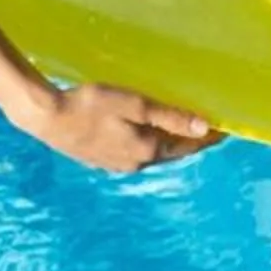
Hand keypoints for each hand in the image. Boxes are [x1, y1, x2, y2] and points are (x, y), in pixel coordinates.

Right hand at [11, 80, 223, 172]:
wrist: (46, 117)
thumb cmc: (91, 105)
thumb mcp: (134, 105)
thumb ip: (169, 116)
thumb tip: (203, 127)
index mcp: (147, 149)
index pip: (186, 145)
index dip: (205, 136)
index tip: (223, 128)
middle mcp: (135, 163)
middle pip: (171, 151)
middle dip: (188, 140)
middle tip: (204, 126)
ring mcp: (116, 164)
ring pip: (152, 153)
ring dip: (167, 142)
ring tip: (176, 126)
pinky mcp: (101, 159)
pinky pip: (133, 152)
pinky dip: (146, 143)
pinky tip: (141, 132)